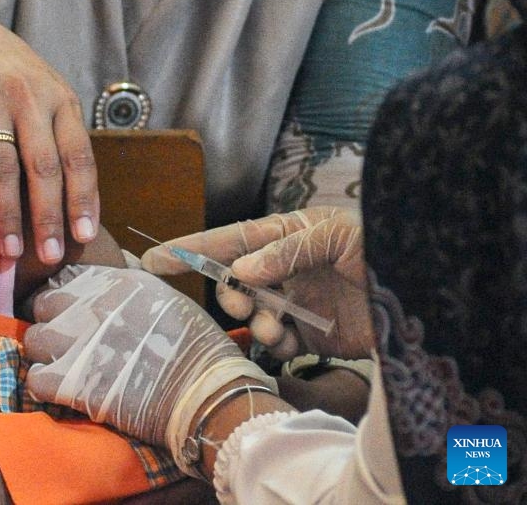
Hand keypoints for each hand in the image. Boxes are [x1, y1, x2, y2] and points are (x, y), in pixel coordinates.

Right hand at [0, 14, 98, 264]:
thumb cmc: (10, 70)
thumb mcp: (45, 89)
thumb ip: (58, 131)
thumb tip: (72, 195)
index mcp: (61, 99)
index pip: (79, 156)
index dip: (83, 198)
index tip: (83, 236)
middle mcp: (32, 98)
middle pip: (45, 167)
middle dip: (48, 215)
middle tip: (49, 256)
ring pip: (6, 165)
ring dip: (9, 211)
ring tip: (10, 249)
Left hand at [24, 266, 273, 450]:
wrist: (204, 391)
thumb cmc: (195, 345)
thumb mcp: (165, 295)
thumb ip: (131, 282)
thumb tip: (118, 265)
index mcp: (113, 282)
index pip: (63, 277)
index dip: (64, 296)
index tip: (70, 311)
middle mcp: (89, 306)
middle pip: (41, 304)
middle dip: (50, 321)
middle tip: (65, 339)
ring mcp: (78, 343)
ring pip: (33, 339)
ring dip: (44, 353)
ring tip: (63, 365)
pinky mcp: (72, 382)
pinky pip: (35, 378)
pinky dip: (45, 385)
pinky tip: (62, 389)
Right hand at [141, 207, 372, 359]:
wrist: (428, 286)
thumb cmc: (383, 246)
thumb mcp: (335, 235)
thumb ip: (286, 249)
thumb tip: (242, 270)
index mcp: (285, 235)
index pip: (227, 241)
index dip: (189, 250)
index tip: (151, 261)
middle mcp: (285, 268)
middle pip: (233, 281)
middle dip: (227, 293)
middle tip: (242, 302)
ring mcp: (298, 300)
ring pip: (252, 313)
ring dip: (255, 321)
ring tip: (277, 326)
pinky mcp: (314, 332)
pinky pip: (277, 341)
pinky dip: (274, 344)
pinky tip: (289, 341)